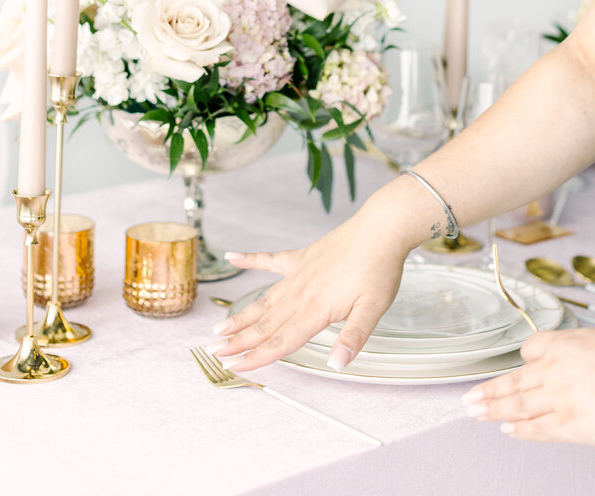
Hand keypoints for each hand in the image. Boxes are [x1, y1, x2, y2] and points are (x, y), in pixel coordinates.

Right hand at [210, 212, 407, 371]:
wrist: (380, 229)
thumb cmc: (379, 268)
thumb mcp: (373, 309)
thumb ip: (353, 337)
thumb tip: (337, 365)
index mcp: (315, 309)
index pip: (281, 341)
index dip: (256, 357)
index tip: (233, 367)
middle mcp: (301, 292)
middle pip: (265, 323)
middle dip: (239, 340)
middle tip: (214, 351)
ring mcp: (299, 272)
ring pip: (265, 299)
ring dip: (242, 314)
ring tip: (220, 326)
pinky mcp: (303, 256)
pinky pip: (271, 260)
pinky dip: (251, 259)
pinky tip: (233, 257)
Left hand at [462, 328, 594, 446]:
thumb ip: (581, 350)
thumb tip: (571, 359)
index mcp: (564, 344)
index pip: (531, 349)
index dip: (522, 360)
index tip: (515, 367)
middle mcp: (555, 369)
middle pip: (514, 380)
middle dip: (489, 390)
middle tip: (469, 398)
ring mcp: (560, 398)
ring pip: (517, 403)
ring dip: (493, 408)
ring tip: (475, 412)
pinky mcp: (570, 424)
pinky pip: (536, 428)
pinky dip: (519, 429)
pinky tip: (506, 429)